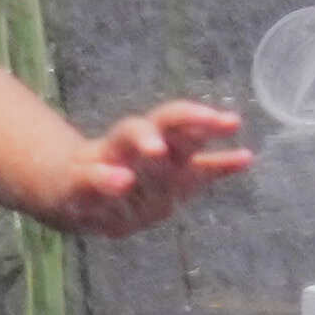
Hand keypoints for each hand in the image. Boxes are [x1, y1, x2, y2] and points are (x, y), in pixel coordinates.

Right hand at [46, 101, 253, 235]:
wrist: (66, 194)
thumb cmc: (126, 183)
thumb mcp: (170, 180)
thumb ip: (205, 170)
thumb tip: (248, 158)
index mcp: (159, 143)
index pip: (185, 125)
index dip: (208, 123)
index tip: (234, 123)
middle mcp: (135, 145)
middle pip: (162, 122)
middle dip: (187, 120)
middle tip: (212, 120)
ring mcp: (105, 160)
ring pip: (125, 140)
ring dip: (143, 140)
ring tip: (157, 149)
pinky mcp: (79, 182)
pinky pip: (92, 180)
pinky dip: (107, 180)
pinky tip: (122, 182)